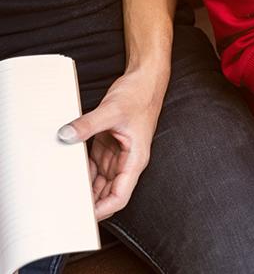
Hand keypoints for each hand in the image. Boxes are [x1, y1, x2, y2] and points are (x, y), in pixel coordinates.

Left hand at [58, 70, 166, 220]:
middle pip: (110, 192)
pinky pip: (95, 166)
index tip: (87, 215)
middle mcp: (128, 161)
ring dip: (86, 189)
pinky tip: (69, 175)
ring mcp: (119, 154)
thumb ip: (87, 125)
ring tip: (66, 195)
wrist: (145, 82)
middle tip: (69, 208)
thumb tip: (66, 135)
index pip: (121, 195)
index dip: (104, 209)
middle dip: (92, 203)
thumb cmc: (139, 97)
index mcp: (135, 159)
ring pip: (101, 181)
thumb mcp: (111, 110)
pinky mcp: (110, 145)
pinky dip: (83, 173)